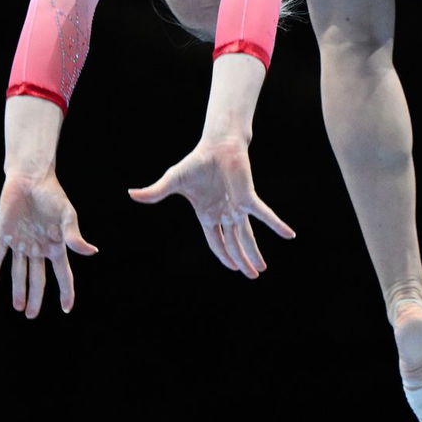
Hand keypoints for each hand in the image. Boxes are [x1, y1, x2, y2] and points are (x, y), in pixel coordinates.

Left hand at [0, 167, 97, 316]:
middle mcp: (38, 247)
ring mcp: (21, 242)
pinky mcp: (4, 234)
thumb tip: (92, 252)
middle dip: (35, 297)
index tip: (66, 309)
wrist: (30, 177)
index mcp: (55, 245)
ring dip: (17, 289)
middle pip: (37, 278)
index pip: (63, 274)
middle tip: (31, 316)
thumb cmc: (52, 194)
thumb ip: (75, 236)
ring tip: (17, 307)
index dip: (65, 291)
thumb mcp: (67, 215)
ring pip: (19, 271)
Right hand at [128, 138, 294, 277]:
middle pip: (234, 244)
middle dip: (242, 261)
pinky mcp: (248, 197)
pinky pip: (265, 214)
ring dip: (255, 253)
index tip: (233, 269)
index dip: (224, 256)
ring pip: (247, 236)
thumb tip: (131, 194)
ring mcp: (237, 207)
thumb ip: (156, 192)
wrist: (216, 144)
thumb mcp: (174, 180)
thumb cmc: (196, 162)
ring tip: (262, 269)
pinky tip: (290, 235)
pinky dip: (277, 225)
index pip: (215, 242)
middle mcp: (224, 214)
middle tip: (252, 276)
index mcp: (207, 214)